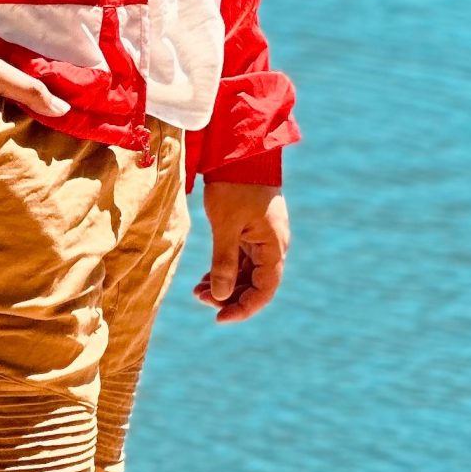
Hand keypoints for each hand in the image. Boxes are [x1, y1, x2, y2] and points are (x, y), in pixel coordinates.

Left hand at [194, 180, 289, 322]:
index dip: (243, 309)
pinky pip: (242, 259)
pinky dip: (225, 270)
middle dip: (229, 297)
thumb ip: (224, 262)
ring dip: (225, 285)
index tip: (219, 318)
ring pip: (247, 273)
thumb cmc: (234, 187)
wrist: (239, 152)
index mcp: (273, 247)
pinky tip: (205, 278)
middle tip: (200, 299)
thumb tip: (221, 297)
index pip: (264, 291)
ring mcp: (263, 238)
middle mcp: (272, 246)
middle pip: (255, 285)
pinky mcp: (252, 230)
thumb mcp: (225, 225)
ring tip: (197, 291)